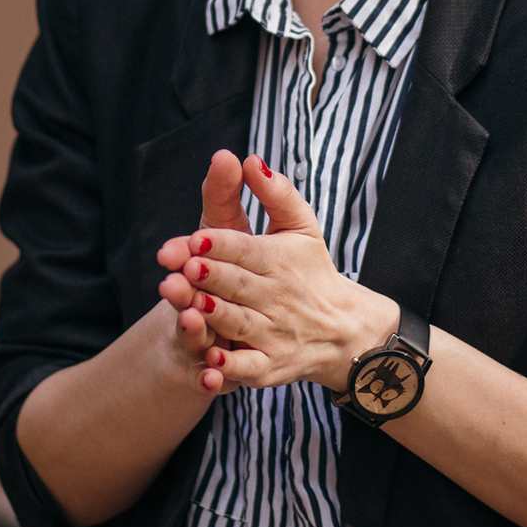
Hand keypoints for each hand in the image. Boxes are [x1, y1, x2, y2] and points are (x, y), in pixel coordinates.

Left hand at [158, 156, 398, 392]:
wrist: (342, 328)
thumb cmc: (312, 270)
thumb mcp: (302, 227)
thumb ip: (277, 194)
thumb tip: (251, 159)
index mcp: (279, 260)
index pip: (246, 249)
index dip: (220, 244)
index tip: (193, 239)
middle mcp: (277, 297)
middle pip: (238, 285)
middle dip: (211, 278)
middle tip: (184, 269)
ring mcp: (273, 334)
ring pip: (239, 324)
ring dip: (215, 318)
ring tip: (189, 308)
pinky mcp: (269, 366)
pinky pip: (248, 368)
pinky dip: (229, 367)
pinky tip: (209, 362)